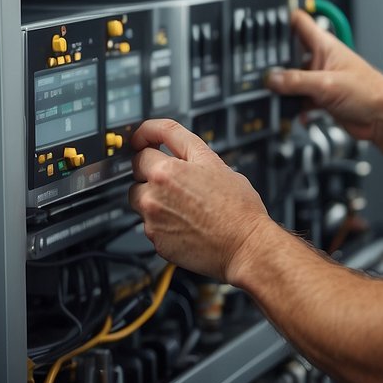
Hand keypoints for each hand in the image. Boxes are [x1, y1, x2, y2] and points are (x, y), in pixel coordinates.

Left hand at [129, 119, 274, 280]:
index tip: (140, 141)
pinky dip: (162, 221)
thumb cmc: (237, 207)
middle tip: (177, 179)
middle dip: (151, 172)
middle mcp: (153, 196)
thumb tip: (163, 136)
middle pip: (136, 175)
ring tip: (183, 203)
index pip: (141, 150)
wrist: (245, 246)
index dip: (144, 142)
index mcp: (167, 172)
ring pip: (141, 200)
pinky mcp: (156, 241)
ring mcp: (153, 221)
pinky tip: (184, 221)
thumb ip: (182, 144)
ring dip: (153, 197)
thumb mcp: (213, 161)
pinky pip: (150, 224)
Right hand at [266, 9, 382, 141]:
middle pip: (290, 53)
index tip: (262, 21)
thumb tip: (271, 79)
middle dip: (275, 61)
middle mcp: (320, 59)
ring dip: (284, 88)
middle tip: (260, 67)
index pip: (298, 22)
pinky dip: (294, 105)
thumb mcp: (326, 84)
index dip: (281, 18)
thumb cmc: (370, 91)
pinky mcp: (321, 98)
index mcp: (324, 45)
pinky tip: (292, 110)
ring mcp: (320, 79)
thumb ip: (296, 81)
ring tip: (273, 93)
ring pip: (292, 79)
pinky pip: (299, 99)